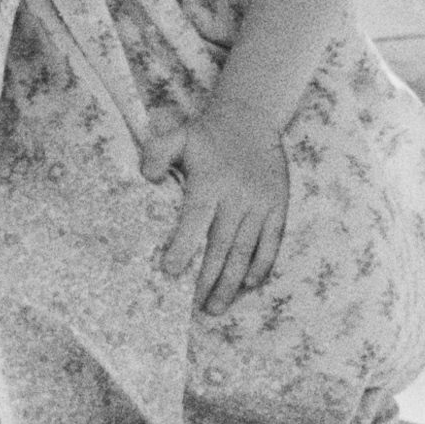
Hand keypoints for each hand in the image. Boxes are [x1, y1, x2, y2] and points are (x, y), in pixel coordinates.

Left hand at [143, 96, 288, 309]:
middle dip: (208, 279)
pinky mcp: (278, 207)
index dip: (184, 246)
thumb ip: (158, 153)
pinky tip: (250, 284)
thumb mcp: (178, 135)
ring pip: (245, 251)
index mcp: (210, 181)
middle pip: (221, 245)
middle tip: (195, 307)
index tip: (170, 271)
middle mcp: (236, 196)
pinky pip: (271, 242)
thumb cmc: (208, 134)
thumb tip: (146, 177)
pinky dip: (262, 265)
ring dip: (232, 282)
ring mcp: (259, 204)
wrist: (251, 117)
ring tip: (216, 307)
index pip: (195, 219)